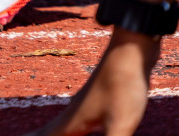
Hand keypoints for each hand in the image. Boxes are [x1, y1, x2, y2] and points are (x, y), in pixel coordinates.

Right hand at [28, 31, 157, 135]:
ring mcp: (84, 106)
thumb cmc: (124, 85)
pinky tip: (80, 130)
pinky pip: (75, 123)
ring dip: (48, 134)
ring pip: (60, 126)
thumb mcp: (121, 123)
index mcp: (73, 122)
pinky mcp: (98, 102)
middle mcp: (73, 114)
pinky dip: (67, 131)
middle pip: (46, 132)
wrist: (131, 51)